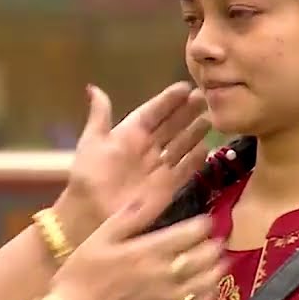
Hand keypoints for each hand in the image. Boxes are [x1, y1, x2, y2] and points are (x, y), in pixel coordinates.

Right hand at [50, 191, 225, 299]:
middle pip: (204, 256)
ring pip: (207, 281)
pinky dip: (210, 296)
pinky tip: (210, 290)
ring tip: (219, 261)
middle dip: (214, 245)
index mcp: (148, 250)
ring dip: (217, 268)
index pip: (190, 232)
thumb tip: (151, 195)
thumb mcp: (98, 239)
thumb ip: (128, 218)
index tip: (205, 221)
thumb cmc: (79, 277)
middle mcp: (164, 274)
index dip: (203, 224)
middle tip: (216, 240)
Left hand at [54, 83, 209, 244]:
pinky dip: (195, 159)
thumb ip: (99, 116)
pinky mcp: (167, 186)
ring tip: (210, 118)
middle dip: (187, 112)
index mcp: (129, 134)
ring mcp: (158, 167)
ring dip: (195, 132)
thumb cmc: (88, 175)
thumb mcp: (91, 141)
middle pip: (172, 125)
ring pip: (181, 144)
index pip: (153, 112)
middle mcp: (147, 147)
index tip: (185, 86)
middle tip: (205, 98)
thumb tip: (93, 88)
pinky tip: (206, 148)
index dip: (168, 100)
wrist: (90, 212)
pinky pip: (185, 169)